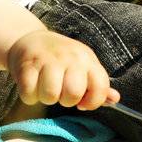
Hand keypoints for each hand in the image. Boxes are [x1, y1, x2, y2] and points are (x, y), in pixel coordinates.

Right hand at [6, 30, 121, 109]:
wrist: (30, 39)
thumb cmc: (60, 58)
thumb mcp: (83, 66)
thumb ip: (98, 84)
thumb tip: (115, 99)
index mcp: (87, 59)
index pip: (101, 86)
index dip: (93, 102)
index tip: (83, 102)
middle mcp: (69, 57)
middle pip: (74, 93)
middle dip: (66, 101)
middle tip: (61, 93)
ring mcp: (47, 59)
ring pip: (50, 95)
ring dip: (46, 98)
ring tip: (45, 89)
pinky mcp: (26, 65)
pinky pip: (29, 93)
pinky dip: (29, 96)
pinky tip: (32, 86)